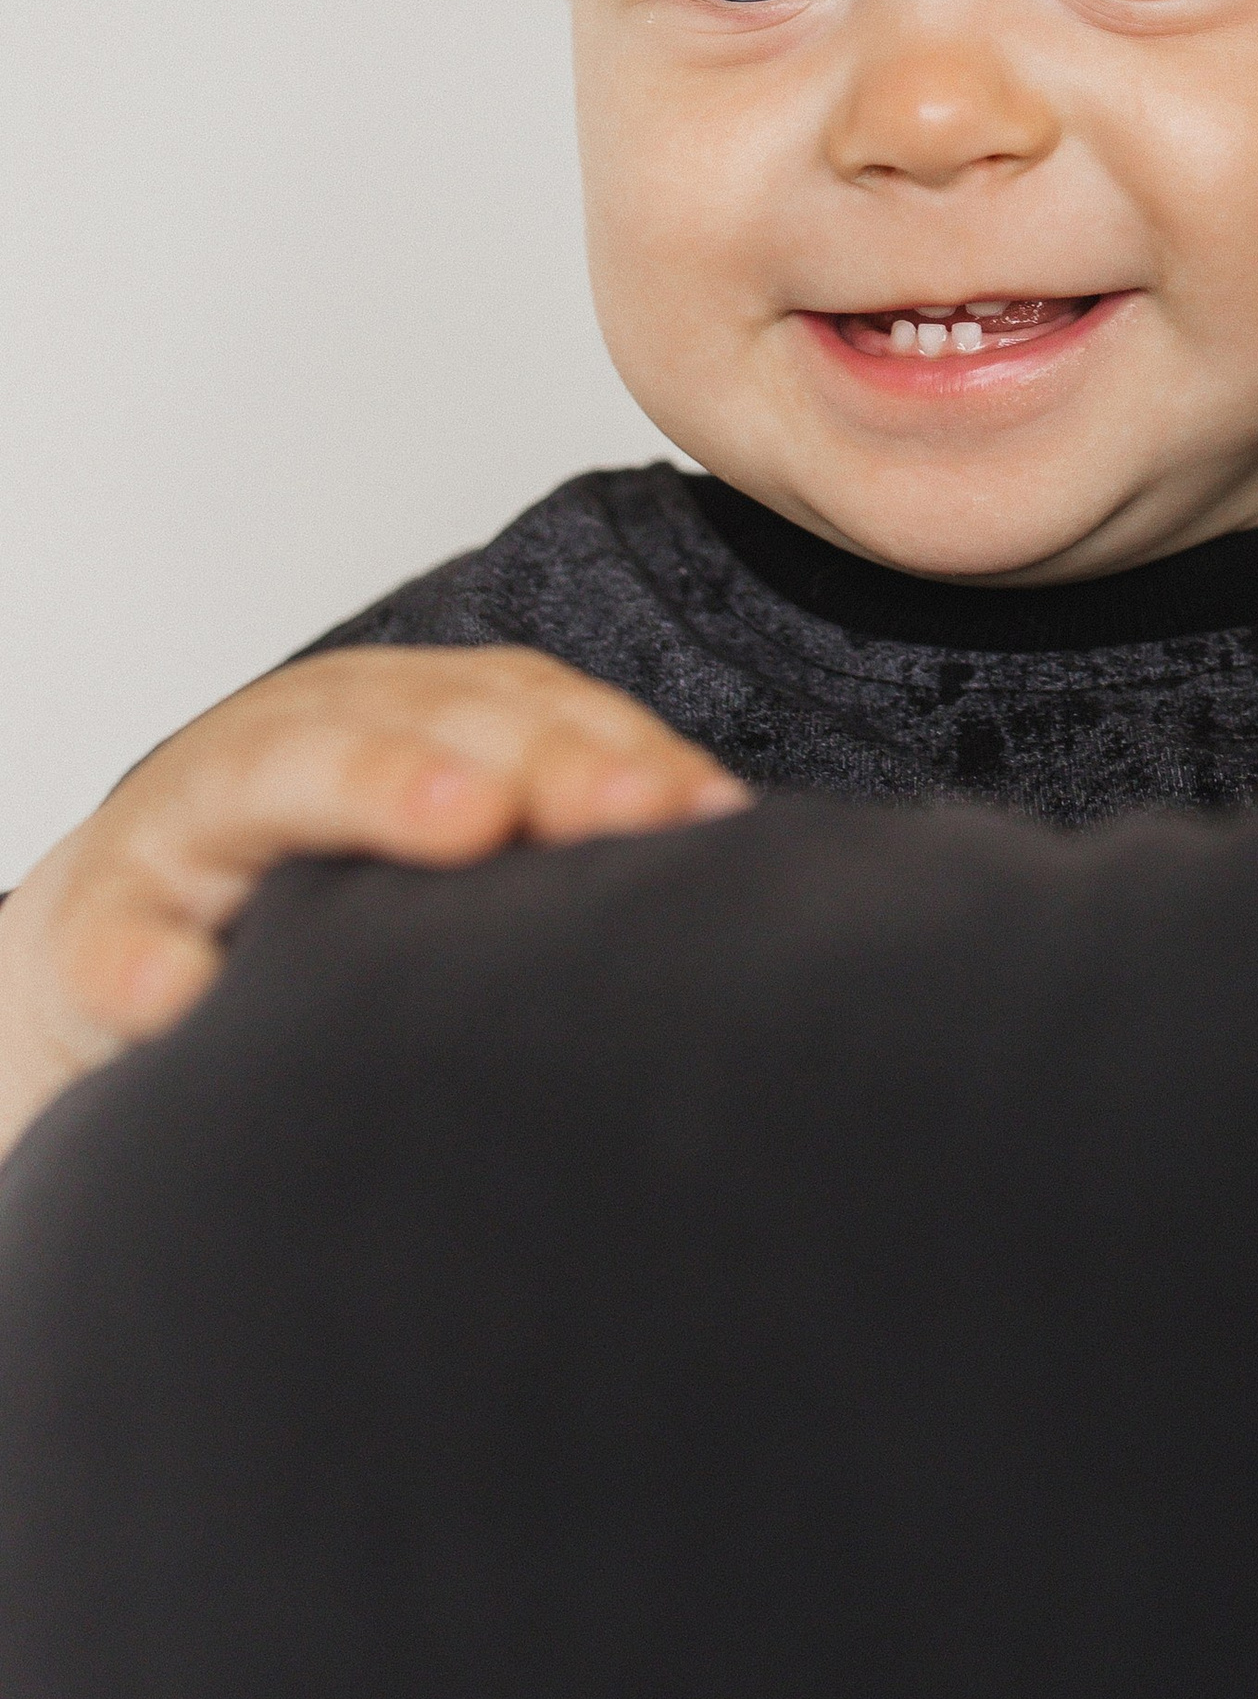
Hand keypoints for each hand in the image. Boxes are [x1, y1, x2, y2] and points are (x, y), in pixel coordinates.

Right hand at [0, 648, 749, 1162]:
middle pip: (416, 715)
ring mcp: (184, 826)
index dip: (610, 746)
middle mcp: (296, 742)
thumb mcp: (433, 851)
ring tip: (464, 823)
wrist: (112, 956)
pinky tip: (182, 992)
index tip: (699, 806)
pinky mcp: (88, 926)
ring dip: (374, 788)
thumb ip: (550, 833)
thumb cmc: (300, 897)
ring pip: (276, 777)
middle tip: (615, 804)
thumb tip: (728, 844)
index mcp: (395, 720)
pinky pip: (111, 941)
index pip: (521, 706)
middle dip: (528, 753)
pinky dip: (141, 960)